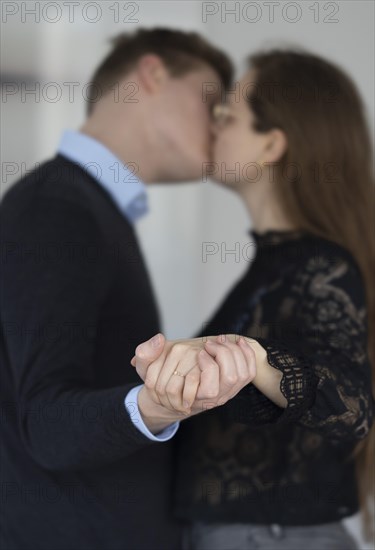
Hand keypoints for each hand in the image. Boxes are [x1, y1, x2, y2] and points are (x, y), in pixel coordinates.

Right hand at [130, 333, 256, 414]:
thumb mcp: (146, 368)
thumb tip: (159, 339)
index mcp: (194, 396)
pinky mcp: (234, 385)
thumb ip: (146, 354)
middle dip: (224, 355)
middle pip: (231, 379)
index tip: (200, 351)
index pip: (211, 389)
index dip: (208, 366)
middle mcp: (213, 398)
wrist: (174, 396)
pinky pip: (248, 372)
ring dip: (233, 354)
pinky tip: (238, 342)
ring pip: (238, 376)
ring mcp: (224, 393)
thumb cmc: (160, 381)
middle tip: (210, 344)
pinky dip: (246, 354)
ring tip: (220, 341)